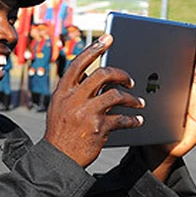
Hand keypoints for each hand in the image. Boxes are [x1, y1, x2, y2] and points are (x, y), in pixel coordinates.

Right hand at [43, 34, 145, 167]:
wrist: (57, 159)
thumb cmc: (61, 132)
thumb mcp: (60, 107)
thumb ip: (75, 92)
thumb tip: (95, 73)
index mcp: (62, 92)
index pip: (79, 63)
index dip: (95, 49)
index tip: (108, 38)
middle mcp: (73, 99)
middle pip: (102, 74)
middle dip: (121, 74)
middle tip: (130, 80)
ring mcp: (85, 113)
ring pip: (115, 95)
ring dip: (131, 98)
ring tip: (138, 103)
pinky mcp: (97, 128)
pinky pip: (121, 118)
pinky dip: (132, 119)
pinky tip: (138, 120)